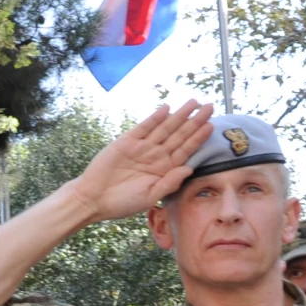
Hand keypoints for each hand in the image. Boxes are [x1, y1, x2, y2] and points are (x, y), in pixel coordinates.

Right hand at [65, 102, 216, 222]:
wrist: (93, 199)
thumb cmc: (122, 203)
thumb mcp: (149, 198)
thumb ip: (169, 183)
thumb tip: (189, 169)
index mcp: (164, 169)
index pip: (185, 151)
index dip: (198, 138)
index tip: (211, 126)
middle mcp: (155, 156)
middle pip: (179, 135)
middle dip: (194, 121)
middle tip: (210, 106)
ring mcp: (142, 147)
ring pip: (164, 128)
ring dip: (179, 115)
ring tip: (193, 103)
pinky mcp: (126, 142)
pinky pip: (144, 127)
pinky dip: (154, 118)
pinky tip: (166, 108)